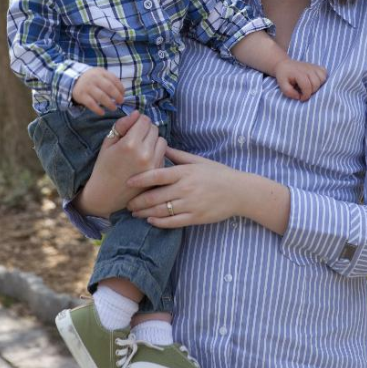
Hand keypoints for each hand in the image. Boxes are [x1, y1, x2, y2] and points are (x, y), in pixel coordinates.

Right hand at [72, 67, 124, 114]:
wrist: (73, 80)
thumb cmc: (92, 79)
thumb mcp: (100, 75)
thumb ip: (110, 80)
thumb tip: (122, 92)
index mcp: (101, 72)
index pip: (114, 80)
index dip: (120, 88)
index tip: (123, 95)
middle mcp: (94, 78)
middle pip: (109, 88)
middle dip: (117, 96)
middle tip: (121, 102)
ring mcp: (87, 87)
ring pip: (101, 96)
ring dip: (109, 103)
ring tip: (114, 108)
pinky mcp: (81, 95)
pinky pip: (91, 104)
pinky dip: (97, 109)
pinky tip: (102, 113)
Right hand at [73, 111, 166, 216]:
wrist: (106, 195)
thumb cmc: (104, 167)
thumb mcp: (108, 143)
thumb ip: (122, 125)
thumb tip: (137, 113)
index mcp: (130, 144)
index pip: (144, 120)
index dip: (138, 121)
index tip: (132, 127)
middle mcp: (145, 153)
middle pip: (154, 129)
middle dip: (146, 130)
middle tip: (135, 138)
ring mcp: (153, 165)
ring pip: (162, 141)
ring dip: (153, 141)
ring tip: (141, 148)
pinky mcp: (158, 174)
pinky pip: (162, 155)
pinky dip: (156, 153)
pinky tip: (144, 160)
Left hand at [126, 147, 241, 227]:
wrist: (239, 192)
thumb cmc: (218, 173)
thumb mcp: (198, 161)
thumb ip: (178, 155)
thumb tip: (161, 145)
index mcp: (185, 172)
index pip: (157, 175)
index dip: (140, 179)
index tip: (128, 182)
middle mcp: (185, 188)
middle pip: (155, 196)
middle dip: (138, 201)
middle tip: (126, 202)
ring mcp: (190, 204)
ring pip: (161, 210)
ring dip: (145, 213)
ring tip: (134, 212)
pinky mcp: (195, 217)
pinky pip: (173, 222)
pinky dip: (159, 222)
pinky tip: (150, 220)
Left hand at [274, 58, 326, 100]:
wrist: (285, 65)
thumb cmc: (284, 76)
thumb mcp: (282, 85)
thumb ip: (289, 92)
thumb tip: (299, 96)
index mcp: (298, 73)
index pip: (307, 87)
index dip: (305, 95)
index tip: (300, 98)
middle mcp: (307, 69)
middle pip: (316, 84)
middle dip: (311, 92)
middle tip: (304, 93)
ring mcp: (313, 67)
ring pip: (322, 79)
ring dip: (318, 86)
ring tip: (310, 88)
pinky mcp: (316, 66)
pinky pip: (325, 73)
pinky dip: (322, 79)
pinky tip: (316, 82)